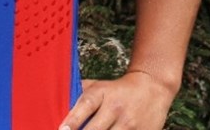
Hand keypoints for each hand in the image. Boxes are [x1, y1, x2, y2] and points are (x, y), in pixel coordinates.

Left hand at [58, 71, 175, 129]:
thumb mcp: (98, 86)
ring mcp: (129, 124)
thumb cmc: (117, 89)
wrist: (151, 88)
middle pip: (96, 129)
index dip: (73, 118)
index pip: (86, 104)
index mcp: (102, 93)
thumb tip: (58, 104)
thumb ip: (79, 94)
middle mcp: (115, 108)